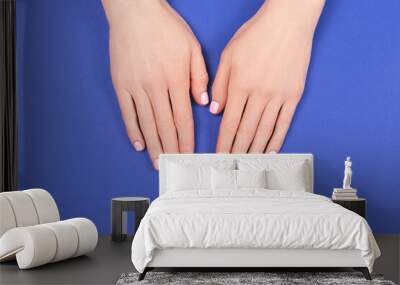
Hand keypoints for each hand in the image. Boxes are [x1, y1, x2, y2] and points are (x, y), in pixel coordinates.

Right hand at [102, 0, 208, 168]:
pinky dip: (133, 130)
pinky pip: (127, 113)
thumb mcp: (192, 47)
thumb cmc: (165, 27)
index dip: (186, 140)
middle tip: (172, 165)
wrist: (134, 11)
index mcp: (176, 79)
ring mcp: (136, 87)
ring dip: (153, 145)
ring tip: (157, 161)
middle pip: (165, 126)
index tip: (189, 154)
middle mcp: (155, 87)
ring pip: (146, 124)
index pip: (183, 118)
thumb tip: (202, 103)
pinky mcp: (121, 84)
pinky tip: (139, 144)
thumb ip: (199, 76)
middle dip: (171, 149)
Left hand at [211, 0, 323, 152]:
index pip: (229, 123)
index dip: (223, 142)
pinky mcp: (294, 95)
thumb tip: (216, 110)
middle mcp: (259, 94)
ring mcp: (279, 96)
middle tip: (232, 166)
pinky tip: (271, 149)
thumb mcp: (228, 55)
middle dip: (237, 152)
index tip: (218, 156)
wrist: (288, 21)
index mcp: (240, 85)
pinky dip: (277, 138)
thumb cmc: (256, 34)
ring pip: (264, 131)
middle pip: (246, 131)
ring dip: (255, 150)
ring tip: (249, 164)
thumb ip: (220, 84)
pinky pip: (284, 122)